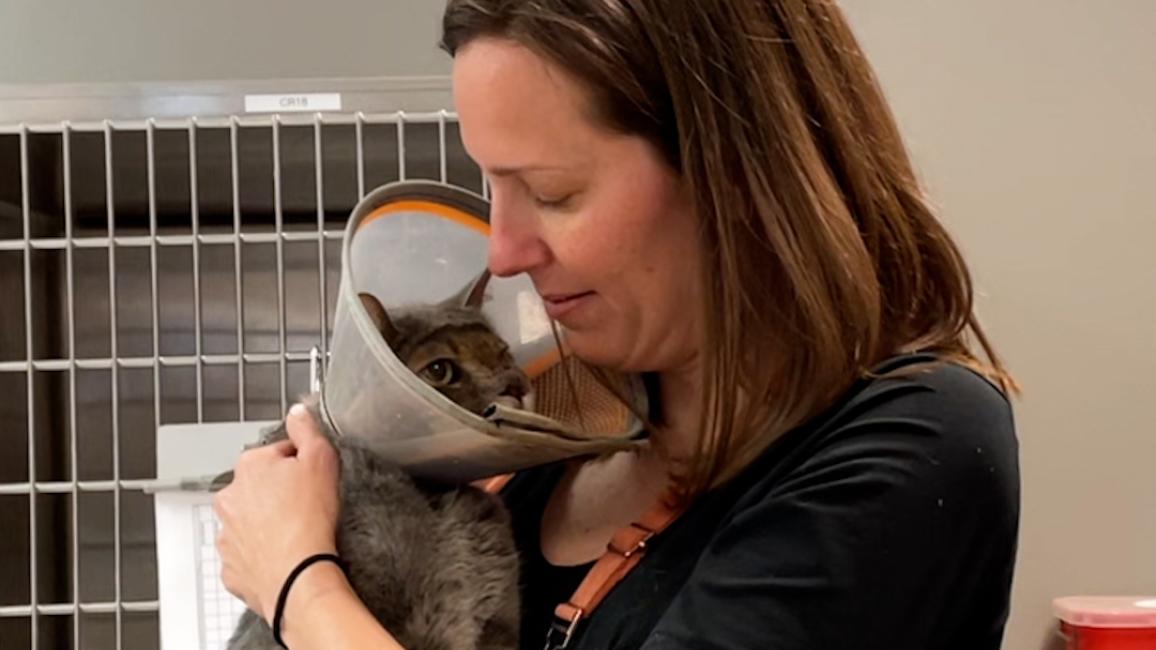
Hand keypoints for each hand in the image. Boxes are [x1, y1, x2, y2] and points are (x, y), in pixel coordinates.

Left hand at [213, 403, 341, 621]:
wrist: (298, 575)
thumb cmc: (309, 520)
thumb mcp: (321, 459)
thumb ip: (307, 429)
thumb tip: (297, 412)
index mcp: (250, 466)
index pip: (279, 454)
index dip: (302, 465)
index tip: (313, 479)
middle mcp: (230, 498)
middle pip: (260, 487)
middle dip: (280, 494)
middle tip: (308, 507)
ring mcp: (227, 533)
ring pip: (250, 521)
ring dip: (268, 523)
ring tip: (297, 534)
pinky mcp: (231, 566)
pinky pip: (247, 553)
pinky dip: (262, 553)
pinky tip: (284, 554)